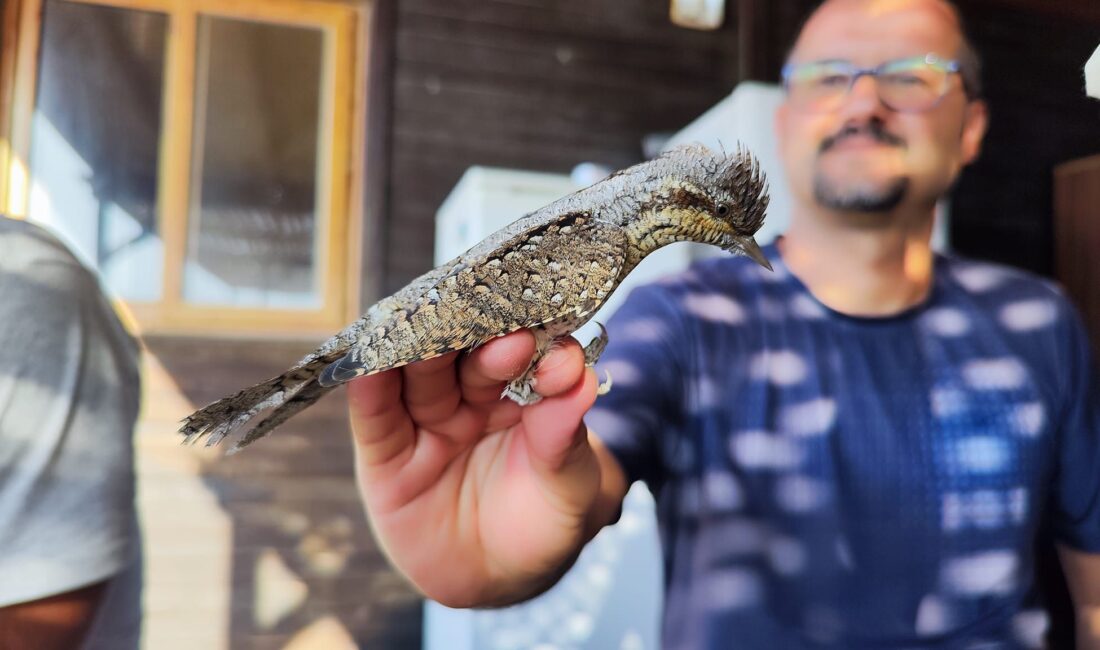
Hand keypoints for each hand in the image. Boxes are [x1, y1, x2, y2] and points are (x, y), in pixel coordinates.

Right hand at [348, 330, 618, 607]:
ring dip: (420, 352)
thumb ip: (565, 434)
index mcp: (521, 394)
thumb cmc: (541, 522)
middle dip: (476, 343)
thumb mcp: (567, 485)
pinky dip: (370, 389)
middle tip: (487, 335)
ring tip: (423, 327)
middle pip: (467, 359)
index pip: (523, 358)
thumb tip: (580, 375)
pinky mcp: (386, 453)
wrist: (496, 580)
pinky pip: (377, 417)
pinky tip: (369, 363)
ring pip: (419, 378)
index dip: (529, 344)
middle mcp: (471, 396)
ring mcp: (426, 421)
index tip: (538, 334)